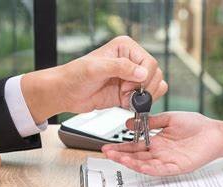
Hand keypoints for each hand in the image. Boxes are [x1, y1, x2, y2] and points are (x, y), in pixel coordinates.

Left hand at [22, 36, 167, 122]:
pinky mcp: (130, 92)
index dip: (143, 77)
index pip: (149, 63)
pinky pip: (147, 98)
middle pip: (155, 74)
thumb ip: (121, 67)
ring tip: (125, 98)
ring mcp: (131, 77)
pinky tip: (125, 103)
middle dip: (144, 88)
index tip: (128, 86)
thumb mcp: (96, 68)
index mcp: (126, 47)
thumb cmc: (75, 76)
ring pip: (156, 86)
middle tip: (126, 93)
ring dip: (144, 97)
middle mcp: (131, 60)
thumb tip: (143, 73)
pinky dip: (141, 104)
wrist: (66, 94)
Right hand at [101, 112, 222, 175]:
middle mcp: (161, 153)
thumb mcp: (169, 118)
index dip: (121, 147)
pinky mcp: (179, 166)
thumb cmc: (196, 125)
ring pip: (147, 165)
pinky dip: (151, 169)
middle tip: (108, 154)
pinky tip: (141, 166)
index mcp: (157, 142)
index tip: (108, 146)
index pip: (135, 147)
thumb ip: (151, 121)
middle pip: (137, 157)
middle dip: (122, 156)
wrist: (215, 132)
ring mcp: (169, 161)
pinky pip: (162, 169)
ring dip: (133, 163)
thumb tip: (130, 123)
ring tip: (120, 159)